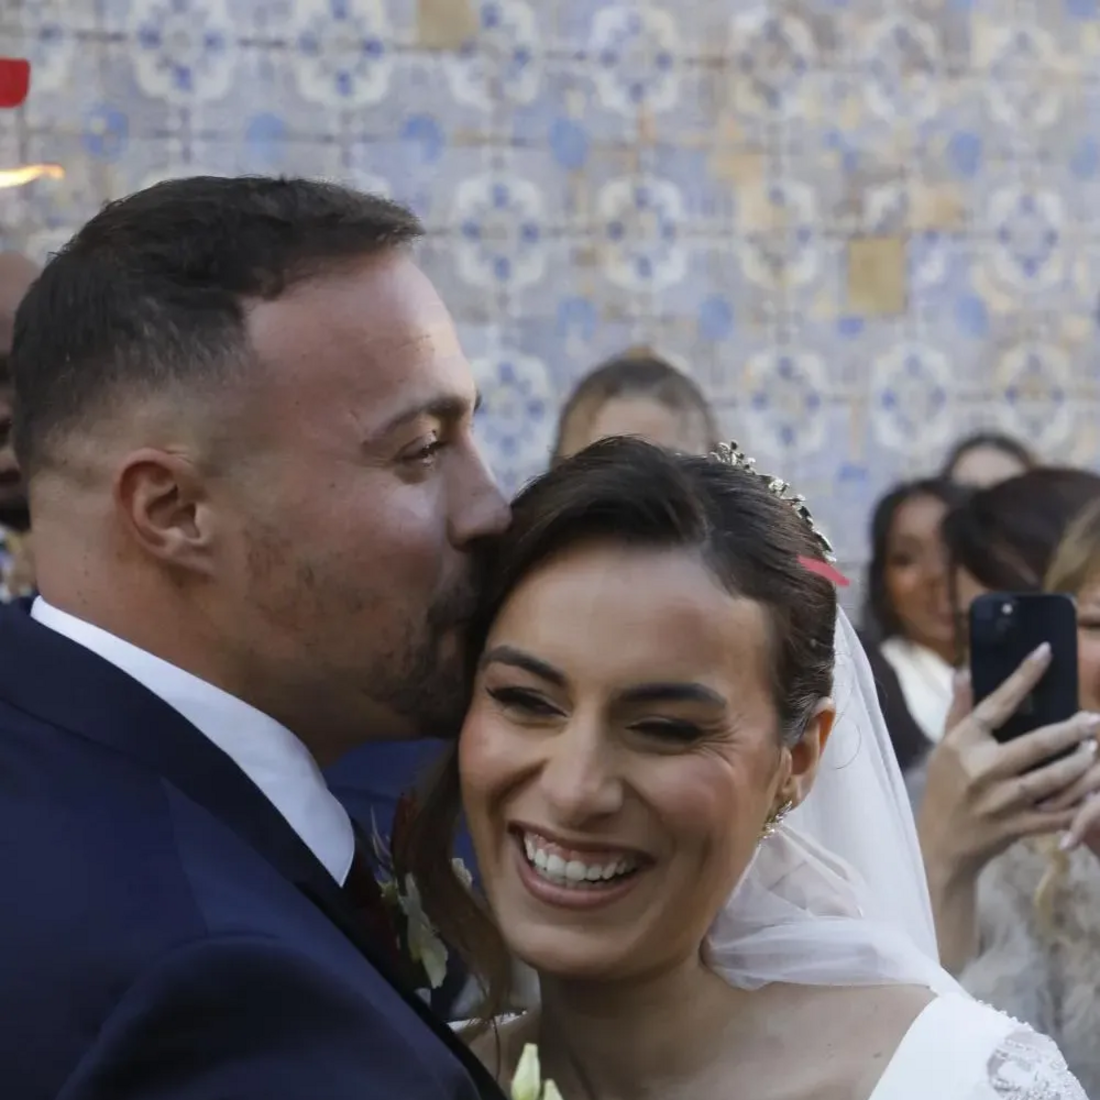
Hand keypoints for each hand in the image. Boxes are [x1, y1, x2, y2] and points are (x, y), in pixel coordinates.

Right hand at [919, 643, 1099, 880]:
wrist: (941, 843)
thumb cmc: (943, 788)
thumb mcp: (944, 746)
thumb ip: (960, 709)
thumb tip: (965, 670)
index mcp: (963, 742)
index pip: (997, 703)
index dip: (1023, 676)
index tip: (1045, 653)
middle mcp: (983, 768)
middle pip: (1037, 744)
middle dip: (1071, 730)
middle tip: (1093, 719)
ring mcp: (1002, 800)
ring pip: (1054, 778)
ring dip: (1081, 763)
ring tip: (1096, 749)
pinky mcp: (1018, 826)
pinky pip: (1059, 812)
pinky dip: (1081, 802)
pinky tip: (1094, 788)